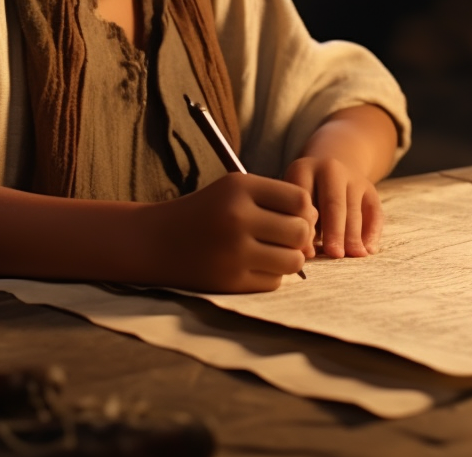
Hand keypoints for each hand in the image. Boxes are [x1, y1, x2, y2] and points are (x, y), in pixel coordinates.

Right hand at [145, 172, 314, 292]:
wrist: (155, 241)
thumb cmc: (205, 212)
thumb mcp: (234, 190)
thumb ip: (276, 200)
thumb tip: (316, 226)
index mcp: (239, 188)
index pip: (300, 199)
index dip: (304, 210)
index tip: (292, 216)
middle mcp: (237, 218)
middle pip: (301, 231)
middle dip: (299, 236)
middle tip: (284, 237)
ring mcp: (233, 252)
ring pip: (293, 260)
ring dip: (289, 258)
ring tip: (272, 252)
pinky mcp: (230, 281)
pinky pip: (274, 282)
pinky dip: (270, 276)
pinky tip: (251, 266)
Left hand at [283, 156, 382, 257]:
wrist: (327, 168)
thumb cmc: (303, 194)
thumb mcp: (294, 199)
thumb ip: (300, 222)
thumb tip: (308, 252)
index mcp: (303, 169)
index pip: (305, 199)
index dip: (307, 226)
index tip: (308, 252)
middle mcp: (330, 169)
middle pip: (334, 203)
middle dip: (335, 230)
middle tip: (335, 254)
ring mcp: (353, 178)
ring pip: (354, 209)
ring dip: (354, 235)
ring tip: (354, 255)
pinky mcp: (370, 188)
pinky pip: (374, 212)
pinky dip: (372, 232)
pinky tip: (369, 250)